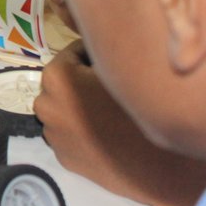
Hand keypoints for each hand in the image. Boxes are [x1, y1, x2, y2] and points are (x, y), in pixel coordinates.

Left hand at [36, 41, 205, 205]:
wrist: (161, 165)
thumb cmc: (142, 110)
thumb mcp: (122, 68)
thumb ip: (103, 52)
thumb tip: (101, 40)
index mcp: (55, 77)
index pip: (72, 53)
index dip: (96, 55)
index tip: (113, 62)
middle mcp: (44, 104)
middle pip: (64, 82)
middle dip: (83, 79)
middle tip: (114, 86)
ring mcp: (52, 134)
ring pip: (64, 108)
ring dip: (79, 104)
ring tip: (111, 110)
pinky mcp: (64, 158)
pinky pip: (69, 133)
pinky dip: (81, 129)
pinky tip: (107, 132)